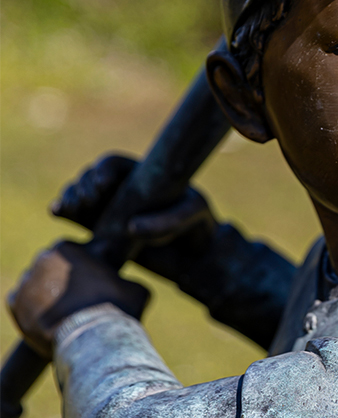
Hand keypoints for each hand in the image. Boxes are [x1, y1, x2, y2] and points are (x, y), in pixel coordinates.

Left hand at [7, 241, 149, 358]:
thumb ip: (128, 281)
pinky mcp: (16, 306)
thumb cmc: (117, 309)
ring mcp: (27, 282)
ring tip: (64, 311)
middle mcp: (43, 259)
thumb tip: (132, 286)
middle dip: (62, 278)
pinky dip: (31, 308)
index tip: (93, 277)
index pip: (72, 250)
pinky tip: (48, 317)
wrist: (92, 340)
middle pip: (51, 265)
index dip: (84, 264)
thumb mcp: (136, 289)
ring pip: (36, 283)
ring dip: (46, 292)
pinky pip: (21, 301)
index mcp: (68, 248)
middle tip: (79, 296)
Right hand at [52, 154, 217, 284]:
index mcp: (141, 173)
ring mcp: (107, 207)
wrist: (196, 255)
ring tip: (70, 208)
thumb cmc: (199, 223)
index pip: (112, 163)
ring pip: (78, 194)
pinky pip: (75, 216)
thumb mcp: (194, 214)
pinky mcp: (99, 229)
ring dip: (69, 197)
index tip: (103, 184)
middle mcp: (120, 187)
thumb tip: (130, 228)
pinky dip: (64, 211)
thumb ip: (168, 221)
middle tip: (88, 201)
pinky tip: (58, 212)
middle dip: (83, 185)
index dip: (103, 169)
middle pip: (89, 177)